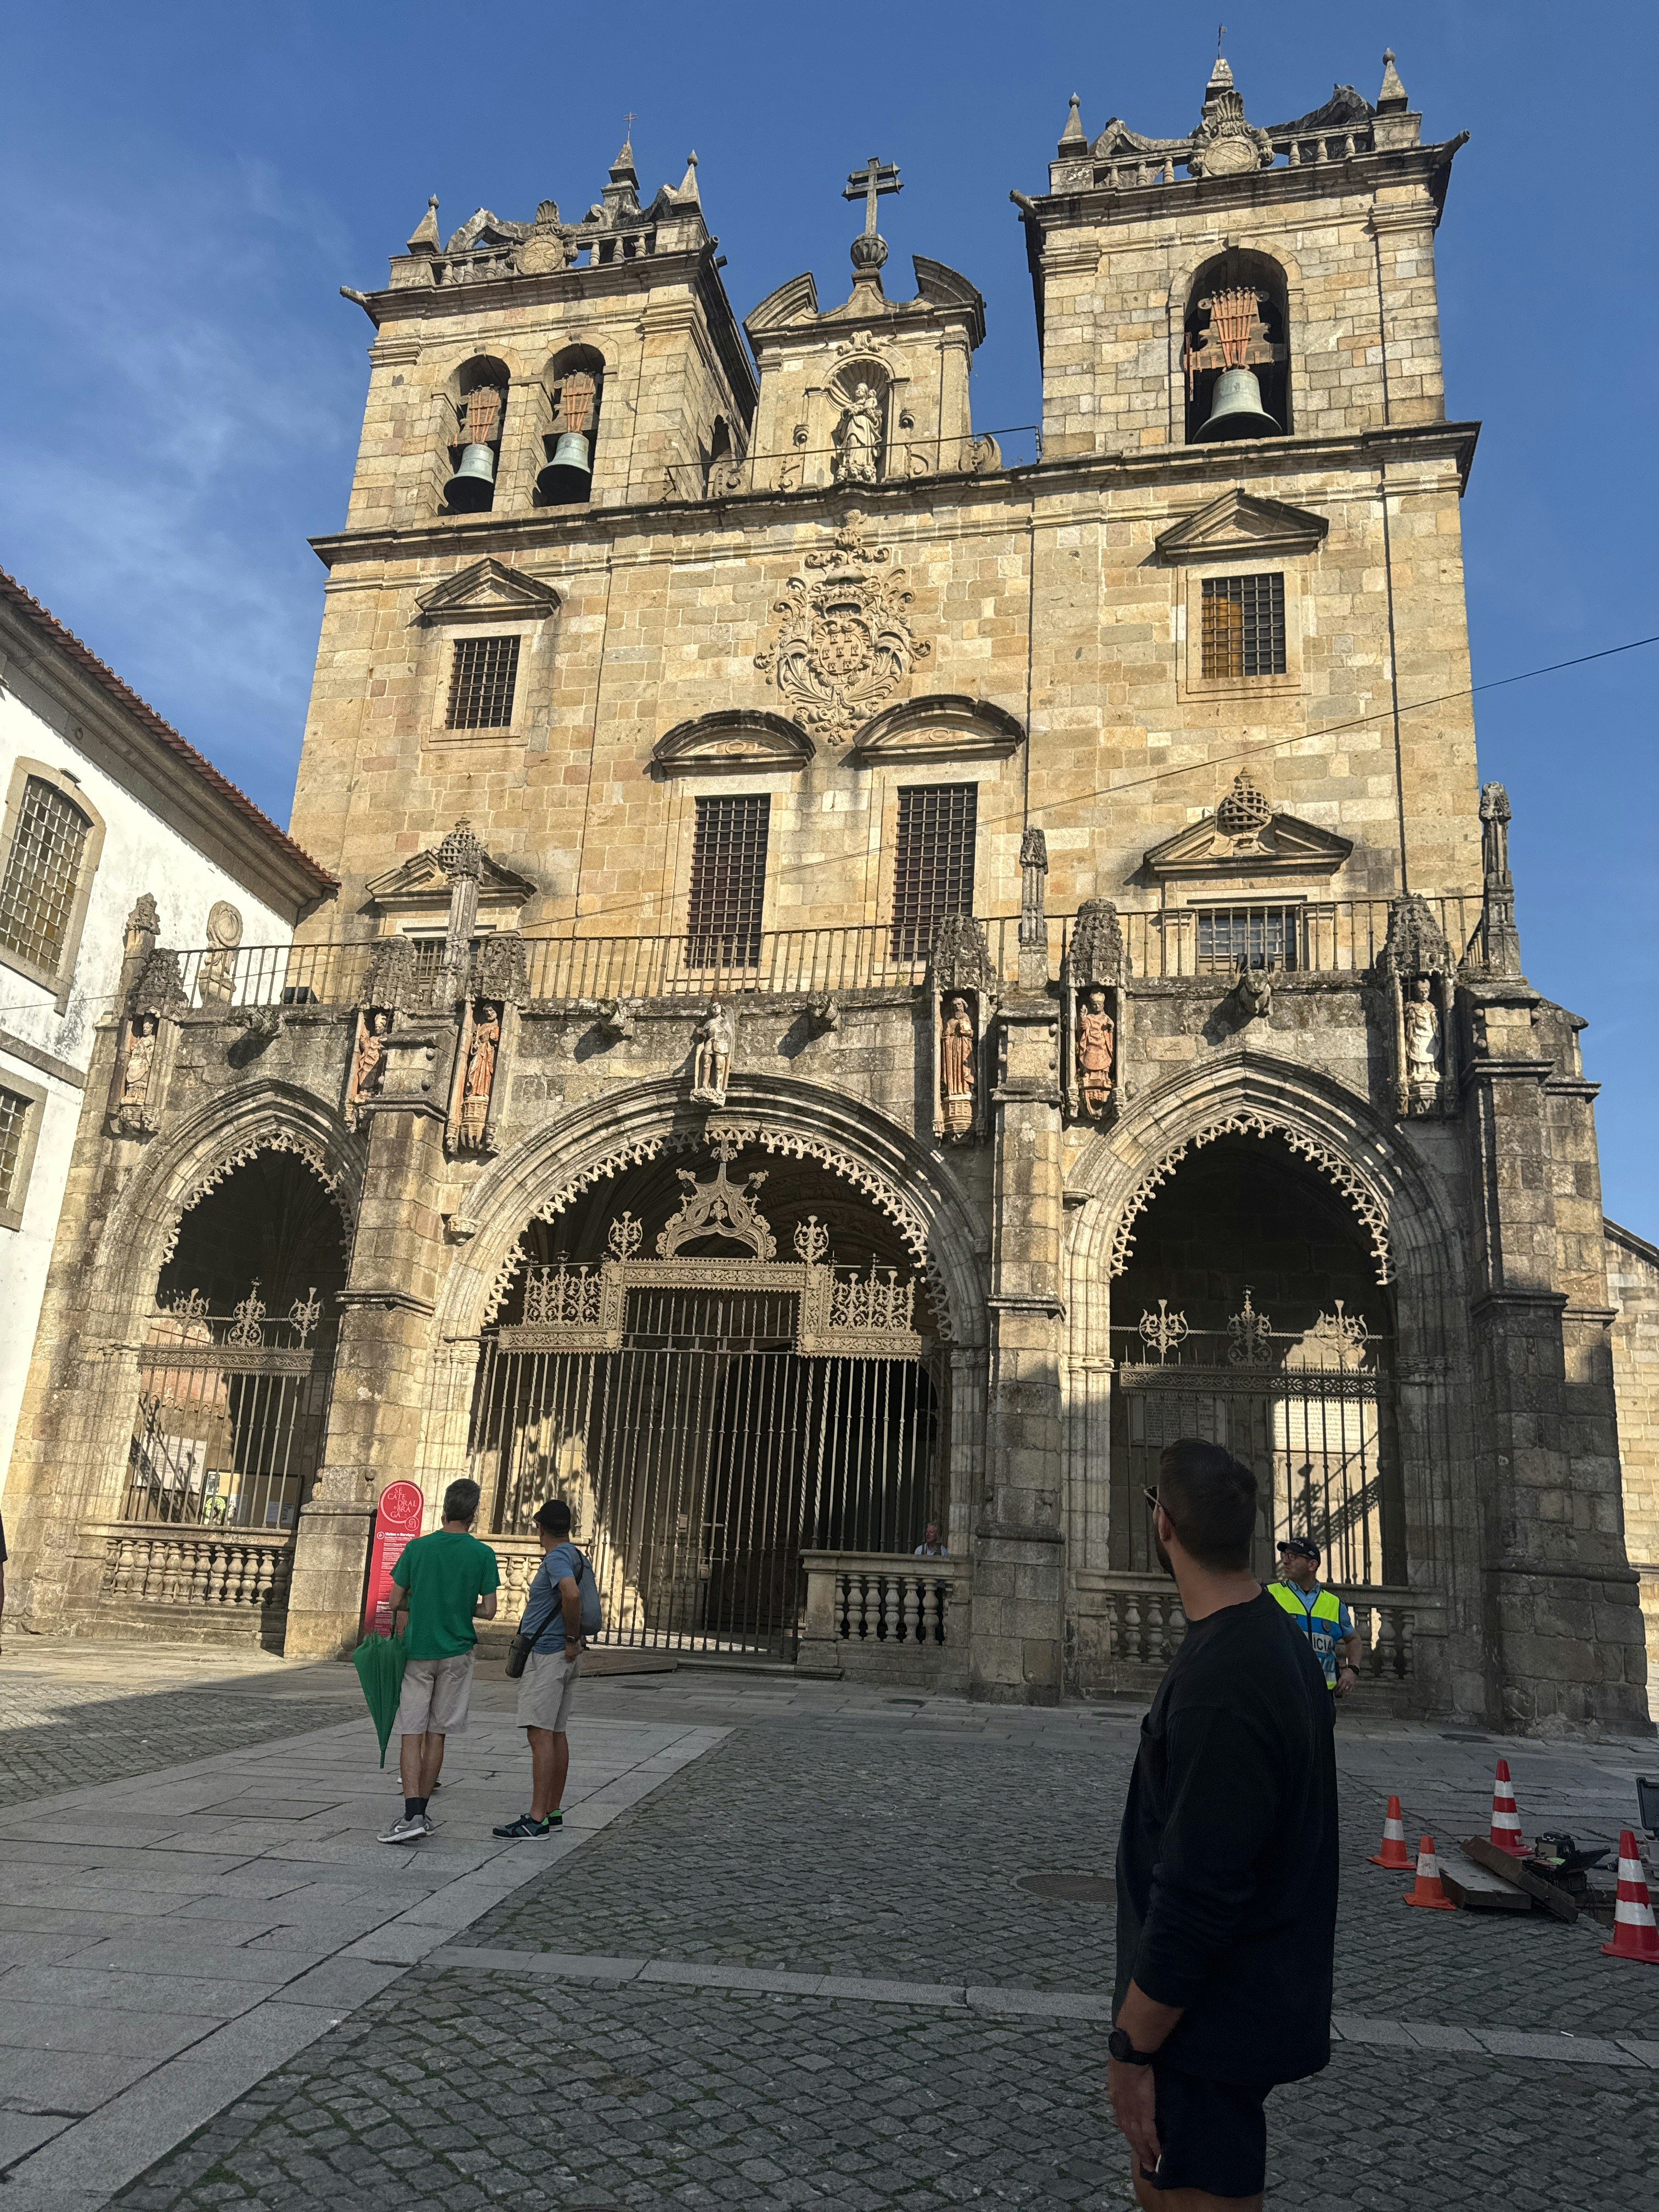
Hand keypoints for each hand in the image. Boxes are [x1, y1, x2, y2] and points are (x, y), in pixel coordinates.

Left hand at [1107, 2058, 1159, 2174]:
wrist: (1128, 2055)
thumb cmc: (1124, 2058)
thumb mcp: (1117, 2073)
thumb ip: (1121, 2083)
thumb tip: (1125, 2084)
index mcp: (1116, 2101)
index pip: (1123, 2122)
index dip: (1129, 2134)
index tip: (1135, 2143)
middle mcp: (1122, 2111)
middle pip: (1130, 2135)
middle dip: (1138, 2150)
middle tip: (1145, 2164)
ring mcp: (1133, 2114)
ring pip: (1139, 2139)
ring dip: (1145, 2154)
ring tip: (1152, 2165)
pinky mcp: (1144, 2113)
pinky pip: (1149, 2134)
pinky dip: (1153, 2146)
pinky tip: (1158, 2155)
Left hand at [1336, 1666, 1357, 1697]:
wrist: (1352, 1670)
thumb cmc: (1346, 1671)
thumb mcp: (1341, 1673)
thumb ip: (1339, 1678)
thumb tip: (1335, 1683)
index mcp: (1342, 1678)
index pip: (1338, 1685)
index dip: (1336, 1688)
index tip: (1334, 1690)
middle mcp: (1346, 1681)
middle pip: (1342, 1688)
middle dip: (1339, 1691)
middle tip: (1336, 1693)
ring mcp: (1350, 1683)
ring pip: (1346, 1690)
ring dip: (1343, 1692)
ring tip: (1340, 1693)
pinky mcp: (1353, 1684)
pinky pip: (1350, 1690)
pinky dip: (1347, 1691)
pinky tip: (1345, 1692)